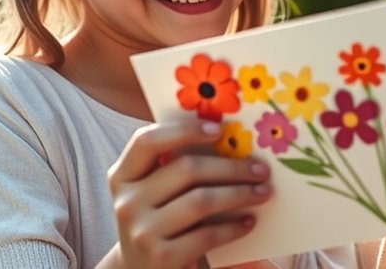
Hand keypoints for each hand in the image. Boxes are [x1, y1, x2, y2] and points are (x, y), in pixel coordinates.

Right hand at [108, 119, 271, 268]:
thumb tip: (225, 138)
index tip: (219, 130)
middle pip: (186, 170)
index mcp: (122, 176)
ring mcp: (142, 232)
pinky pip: (207, 234)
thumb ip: (172, 165)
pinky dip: (233, 227)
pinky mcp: (162, 258)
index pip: (147, 141)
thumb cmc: (157, 218)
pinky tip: (248, 222)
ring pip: (201, 201)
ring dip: (239, 194)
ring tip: (262, 192)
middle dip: (231, 167)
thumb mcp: (153, 190)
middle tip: (260, 169)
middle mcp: (127, 202)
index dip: (184, 131)